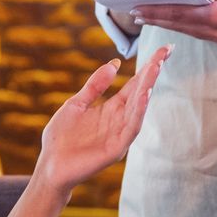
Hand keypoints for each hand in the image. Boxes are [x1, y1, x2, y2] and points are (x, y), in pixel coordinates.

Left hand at [36, 46, 171, 192]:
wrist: (49, 166)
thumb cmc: (61, 138)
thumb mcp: (76, 104)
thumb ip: (95, 86)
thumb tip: (114, 63)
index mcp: (111, 109)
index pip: (134, 84)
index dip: (148, 67)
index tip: (163, 49)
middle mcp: (120, 120)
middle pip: (140, 92)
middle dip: (153, 72)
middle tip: (166, 51)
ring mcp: (119, 134)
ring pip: (138, 108)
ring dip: (147, 88)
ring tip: (155, 67)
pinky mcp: (116, 149)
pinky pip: (130, 128)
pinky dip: (138, 112)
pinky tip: (143, 96)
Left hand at [133, 0, 216, 45]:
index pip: (180, 14)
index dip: (157, 11)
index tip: (138, 8)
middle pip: (180, 26)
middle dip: (156, 19)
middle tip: (134, 13)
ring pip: (188, 31)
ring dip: (167, 24)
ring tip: (146, 16)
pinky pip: (199, 32)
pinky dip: (183, 26)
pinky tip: (172, 20)